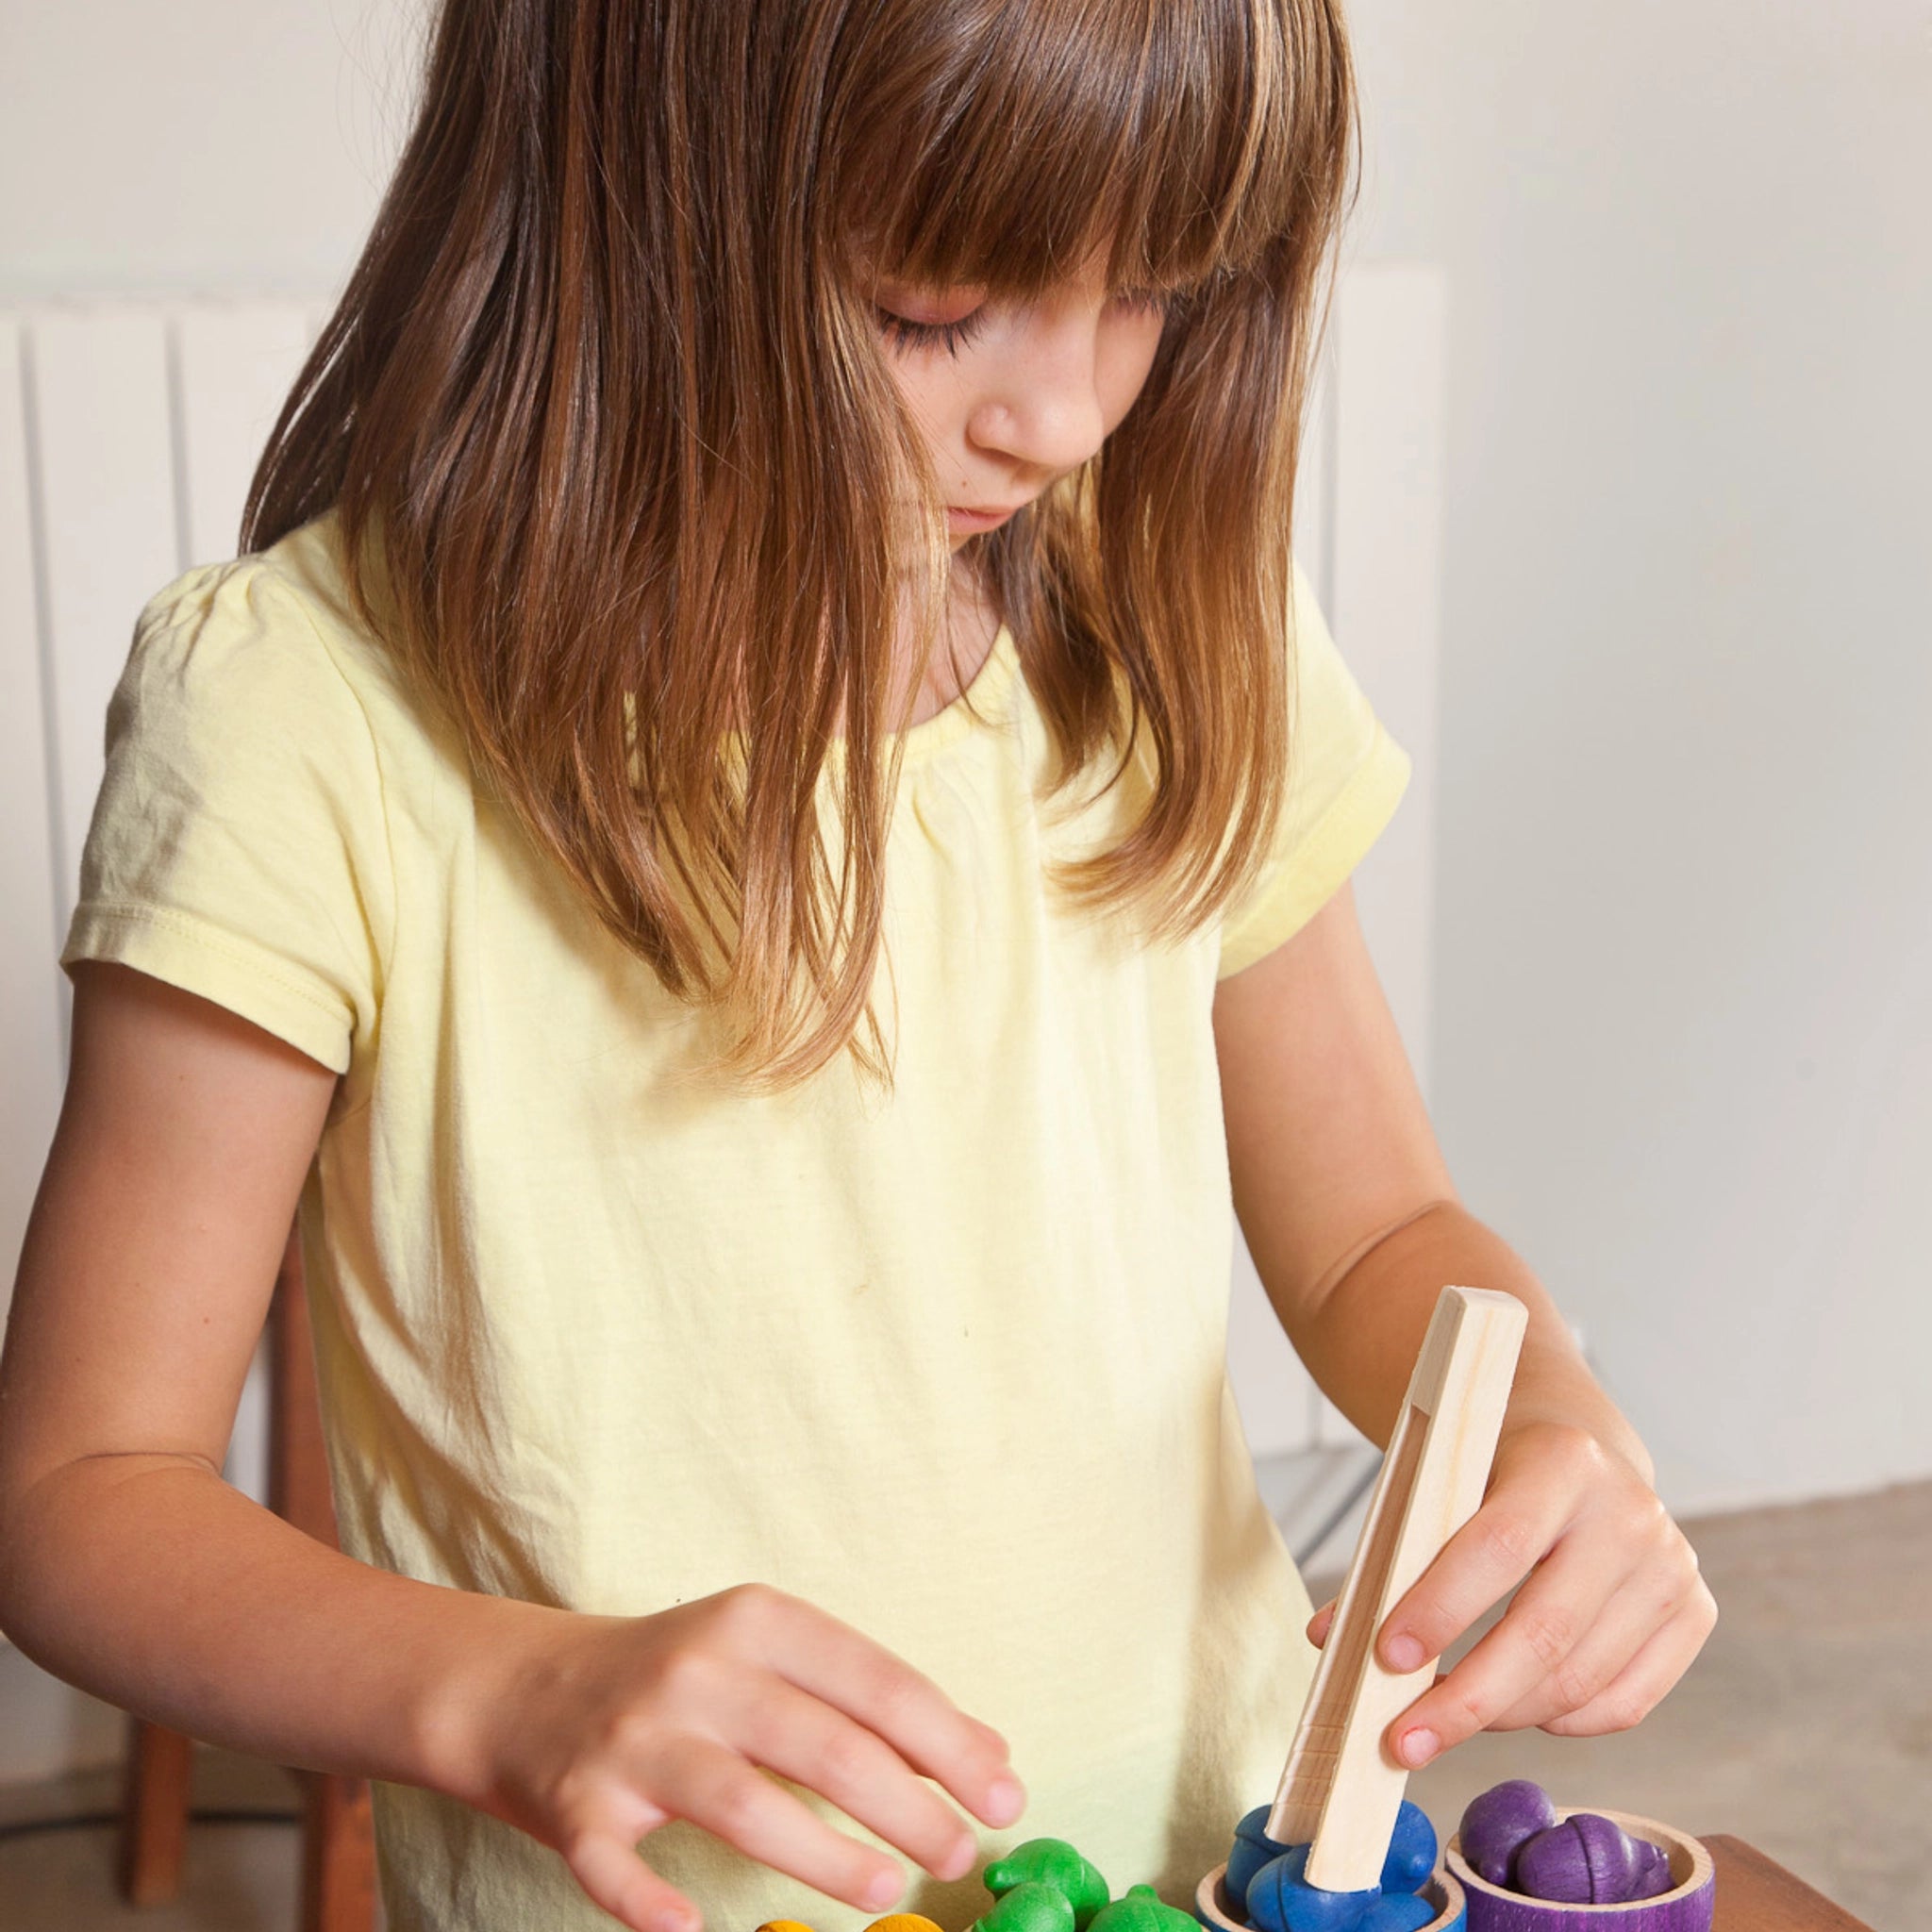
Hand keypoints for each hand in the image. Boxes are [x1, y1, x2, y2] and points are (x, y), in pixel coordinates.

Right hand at [450, 1583, 1024, 1931]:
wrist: (522, 1686)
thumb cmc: (678, 1677)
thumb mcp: (773, 1658)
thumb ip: (873, 1698)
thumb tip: (989, 1752)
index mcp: (757, 1622)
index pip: (875, 1683)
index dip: (950, 1743)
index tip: (1005, 1795)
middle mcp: (698, 1670)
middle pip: (824, 1744)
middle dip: (907, 1807)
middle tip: (959, 1853)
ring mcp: (634, 1739)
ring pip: (744, 1805)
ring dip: (824, 1857)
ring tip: (887, 1889)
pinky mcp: (576, 1806)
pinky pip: (617, 1866)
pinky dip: (654, 1905)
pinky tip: (697, 1931)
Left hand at [1305, 1421, 1715, 1768]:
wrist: (1576, 1451)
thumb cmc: (1486, 1473)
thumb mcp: (1439, 1485)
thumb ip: (1392, 1555)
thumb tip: (1328, 1638)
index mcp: (1563, 1460)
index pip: (1499, 1546)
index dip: (1441, 1607)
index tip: (1385, 1657)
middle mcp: (1631, 1513)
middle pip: (1544, 1631)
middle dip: (1465, 1697)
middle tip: (1401, 1739)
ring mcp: (1671, 1567)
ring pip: (1580, 1679)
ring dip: (1502, 1715)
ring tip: (1443, 1720)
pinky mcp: (1694, 1613)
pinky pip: (1624, 1703)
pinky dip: (1560, 1721)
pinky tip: (1516, 1709)